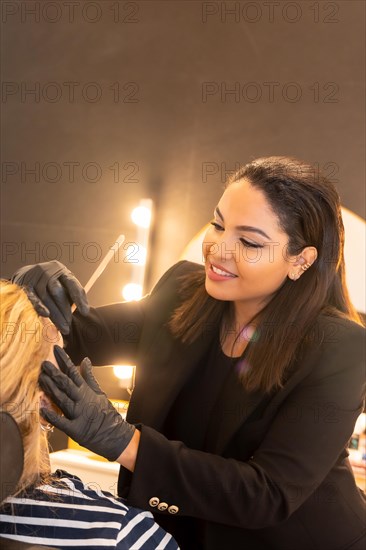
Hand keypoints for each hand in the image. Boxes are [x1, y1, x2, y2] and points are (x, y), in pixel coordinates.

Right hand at [12, 260, 88, 333]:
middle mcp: (48, 272)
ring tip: (62, 328)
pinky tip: (46, 314)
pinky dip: (39, 306)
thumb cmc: (50, 285)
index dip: (79, 298)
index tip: (85, 312)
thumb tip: (83, 313)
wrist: (25, 275)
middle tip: (69, 327)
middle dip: (64, 311)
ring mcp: (35, 278)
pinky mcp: (24, 286)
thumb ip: (71, 296)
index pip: (72, 284)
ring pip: (46, 297)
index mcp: (62, 272)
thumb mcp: (63, 286)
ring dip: (54, 314)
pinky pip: (32, 297)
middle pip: (58, 293)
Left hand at [39, 346, 134, 460]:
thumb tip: (85, 359)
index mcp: (87, 391)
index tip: (55, 349)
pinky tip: (41, 408)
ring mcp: (78, 415)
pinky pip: (61, 422)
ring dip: (50, 389)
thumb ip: (89, 377)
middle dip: (54, 373)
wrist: (116, 436)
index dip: (64, 360)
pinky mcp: (75, 430)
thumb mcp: (99, 392)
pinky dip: (51, 416)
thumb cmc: (107, 414)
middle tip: (43, 363)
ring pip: (62, 399)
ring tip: (40, 378)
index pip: (74, 372)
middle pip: (66, 384)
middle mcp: (82, 401)